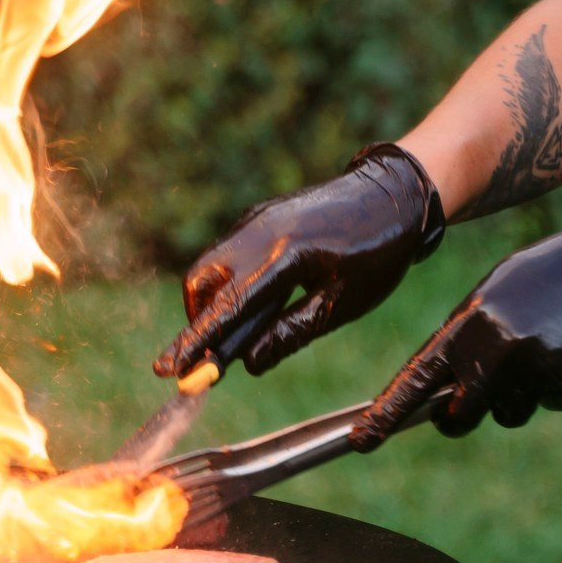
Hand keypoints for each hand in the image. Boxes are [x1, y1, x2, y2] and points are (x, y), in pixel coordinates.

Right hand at [154, 144, 445, 379]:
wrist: (393, 192)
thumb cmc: (377, 253)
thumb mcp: (343, 303)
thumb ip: (292, 332)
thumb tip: (249, 363)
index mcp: (286, 257)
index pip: (228, 307)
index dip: (196, 341)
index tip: (167, 369)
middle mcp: (259, 233)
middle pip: (201, 282)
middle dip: (197, 321)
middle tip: (210, 356)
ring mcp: (255, 220)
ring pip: (210, 267)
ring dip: (212, 303)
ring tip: (241, 332)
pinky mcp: (259, 217)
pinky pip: (228, 253)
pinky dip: (228, 283)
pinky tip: (259, 302)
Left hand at [352, 217, 561, 445]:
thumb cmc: (547, 275)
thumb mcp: (496, 296)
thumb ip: (469, 338)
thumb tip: (441, 390)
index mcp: (470, 322)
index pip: (418, 376)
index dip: (388, 411)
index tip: (361, 439)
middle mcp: (497, 350)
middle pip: (460, 414)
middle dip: (457, 418)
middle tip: (461, 409)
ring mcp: (534, 372)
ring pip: (508, 414)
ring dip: (517, 397)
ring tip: (539, 352)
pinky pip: (549, 404)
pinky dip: (556, 388)